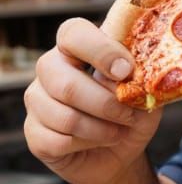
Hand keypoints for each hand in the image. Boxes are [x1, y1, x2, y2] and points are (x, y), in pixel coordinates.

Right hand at [23, 17, 161, 183]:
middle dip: (107, 104)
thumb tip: (133, 73)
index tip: (126, 71)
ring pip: (65, 117)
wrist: (121, 150)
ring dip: (103, 128)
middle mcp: (51, 68)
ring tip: (120, 129)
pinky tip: (100, 141)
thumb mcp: (146, 90)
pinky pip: (59, 141)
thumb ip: (140, 75)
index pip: (73, 33)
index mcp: (78, 48)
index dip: (100, 51)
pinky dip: (90, 144)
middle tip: (130, 114)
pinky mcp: (34, 133)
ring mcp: (37, 100)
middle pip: (65, 82)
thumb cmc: (133, 111)